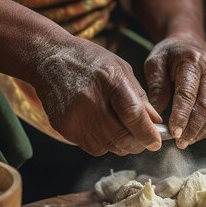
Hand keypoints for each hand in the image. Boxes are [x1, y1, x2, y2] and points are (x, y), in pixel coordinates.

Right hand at [31, 35, 161, 155]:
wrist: (49, 58)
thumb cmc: (90, 61)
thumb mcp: (121, 69)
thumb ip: (139, 97)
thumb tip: (156, 123)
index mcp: (110, 81)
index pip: (132, 115)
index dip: (148, 133)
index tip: (156, 142)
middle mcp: (91, 101)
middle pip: (122, 137)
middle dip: (138, 143)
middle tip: (144, 140)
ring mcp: (75, 117)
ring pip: (110, 147)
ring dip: (122, 145)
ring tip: (123, 130)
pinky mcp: (64, 128)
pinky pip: (93, 148)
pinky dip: (105, 143)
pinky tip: (104, 128)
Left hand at [144, 34, 205, 148]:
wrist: (189, 42)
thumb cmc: (168, 54)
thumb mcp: (155, 62)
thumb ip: (157, 86)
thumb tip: (156, 113)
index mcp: (192, 61)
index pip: (188, 92)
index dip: (181, 114)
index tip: (173, 132)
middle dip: (193, 126)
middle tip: (179, 142)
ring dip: (200, 130)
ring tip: (184, 143)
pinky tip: (193, 137)